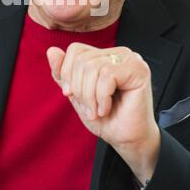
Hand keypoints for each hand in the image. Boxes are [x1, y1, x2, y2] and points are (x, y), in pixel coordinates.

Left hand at [46, 43, 160, 184]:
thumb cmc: (105, 118)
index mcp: (104, 55)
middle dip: (79, 89)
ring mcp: (130, 59)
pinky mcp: (139, 70)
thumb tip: (51, 51)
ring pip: (93, 67)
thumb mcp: (76, 94)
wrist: (126, 140)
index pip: (76, 50)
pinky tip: (106, 109)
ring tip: (97, 111)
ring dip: (90, 96)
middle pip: (83, 60)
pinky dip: (102, 97)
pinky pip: (107, 76)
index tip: (71, 95)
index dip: (67, 73)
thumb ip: (63, 74)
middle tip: (88, 108)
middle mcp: (118, 53)